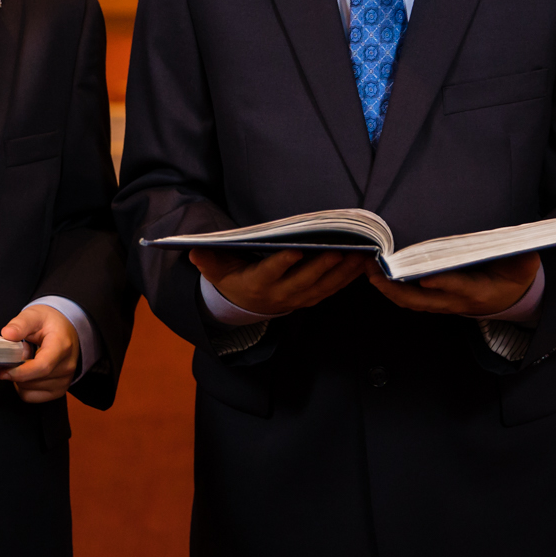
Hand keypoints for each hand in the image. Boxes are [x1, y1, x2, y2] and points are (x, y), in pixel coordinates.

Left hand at [0, 304, 79, 403]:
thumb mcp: (34, 315)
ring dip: (18, 379)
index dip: (20, 372)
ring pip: (29, 390)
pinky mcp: (59, 390)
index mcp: (61, 346)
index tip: (3, 370)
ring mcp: (64, 380)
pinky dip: (23, 388)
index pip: (42, 366)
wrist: (67, 329)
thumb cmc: (52, 323)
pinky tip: (25, 373)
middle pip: (33, 380)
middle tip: (6, 359)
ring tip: (21, 362)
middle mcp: (66, 366)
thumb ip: (20, 324)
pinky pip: (32, 397)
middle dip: (14, 372)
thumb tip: (7, 334)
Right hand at [189, 246, 373, 316]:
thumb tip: (193, 250)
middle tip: (340, 249)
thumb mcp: (216, 270)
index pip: (270, 274)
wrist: (245, 307)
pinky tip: (362, 263)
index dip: (282, 264)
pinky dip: (348, 277)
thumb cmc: (232, 279)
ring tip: (361, 254)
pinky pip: (332, 290)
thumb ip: (208, 260)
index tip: (295, 251)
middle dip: (323, 266)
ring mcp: (297, 299)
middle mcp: (279, 295)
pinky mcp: (310, 299)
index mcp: (256, 285)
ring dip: (343, 272)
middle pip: (304, 281)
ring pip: (323, 287)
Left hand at [369, 251, 540, 316]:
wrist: (514, 299)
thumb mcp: (525, 264)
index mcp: (480, 292)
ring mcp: (445, 304)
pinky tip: (377, 276)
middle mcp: (457, 302)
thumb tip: (519, 237)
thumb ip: (520, 253)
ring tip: (368, 270)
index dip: (443, 283)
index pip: (459, 287)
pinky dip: (392, 289)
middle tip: (374, 270)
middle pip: (423, 300)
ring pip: (412, 302)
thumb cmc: (517, 275)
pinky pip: (411, 300)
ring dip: (388, 289)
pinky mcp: (437, 302)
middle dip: (396, 287)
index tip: (425, 277)